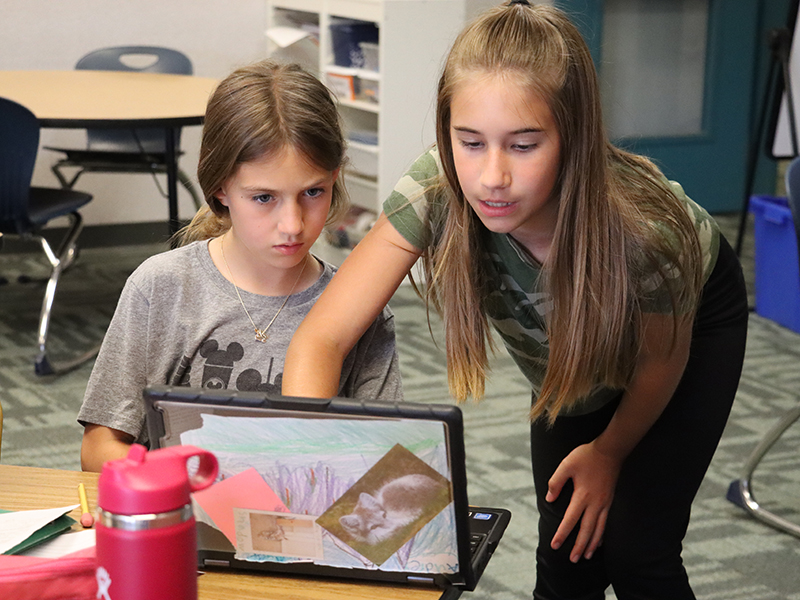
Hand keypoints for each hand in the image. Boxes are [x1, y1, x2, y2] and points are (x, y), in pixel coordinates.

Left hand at [546, 441, 621, 562]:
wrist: (610, 451)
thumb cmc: (587, 456)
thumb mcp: (566, 465)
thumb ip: (556, 482)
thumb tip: (549, 498)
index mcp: (582, 495)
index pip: (570, 520)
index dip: (562, 534)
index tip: (556, 545)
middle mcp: (594, 503)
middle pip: (586, 530)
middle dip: (579, 546)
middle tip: (572, 559)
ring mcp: (604, 503)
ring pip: (598, 529)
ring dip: (591, 544)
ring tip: (586, 556)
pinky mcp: (609, 501)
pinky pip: (606, 522)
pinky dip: (601, 534)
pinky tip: (599, 542)